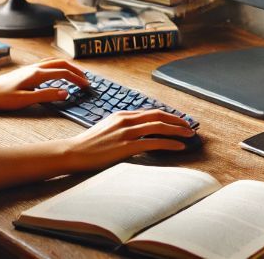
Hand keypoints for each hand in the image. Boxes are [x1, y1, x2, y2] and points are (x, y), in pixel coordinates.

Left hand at [0, 58, 90, 110]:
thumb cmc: (3, 98)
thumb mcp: (25, 100)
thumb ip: (47, 95)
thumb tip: (66, 93)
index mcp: (37, 74)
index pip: (63, 73)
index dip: (77, 79)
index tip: (86, 86)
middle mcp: (35, 68)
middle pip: (61, 64)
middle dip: (76, 70)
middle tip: (86, 79)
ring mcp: (30, 68)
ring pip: (54, 62)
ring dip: (68, 67)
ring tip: (76, 74)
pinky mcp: (26, 71)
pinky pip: (47, 64)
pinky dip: (58, 66)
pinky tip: (57, 72)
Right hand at [63, 110, 195, 172]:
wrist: (74, 152)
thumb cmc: (88, 145)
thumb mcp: (107, 129)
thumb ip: (122, 127)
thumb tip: (137, 132)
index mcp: (122, 115)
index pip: (151, 112)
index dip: (168, 116)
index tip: (178, 121)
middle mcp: (126, 120)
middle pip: (158, 116)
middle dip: (177, 120)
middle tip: (189, 126)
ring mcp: (127, 132)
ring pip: (159, 127)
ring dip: (178, 130)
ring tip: (190, 135)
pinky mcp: (127, 146)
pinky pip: (154, 143)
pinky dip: (170, 143)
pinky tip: (179, 146)